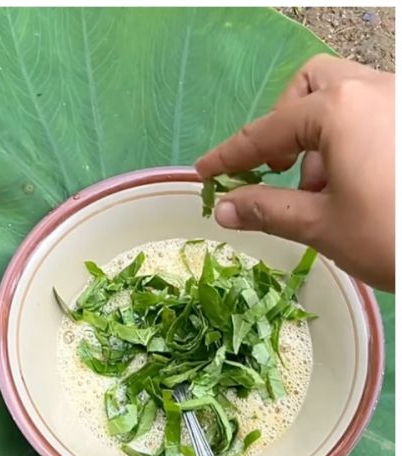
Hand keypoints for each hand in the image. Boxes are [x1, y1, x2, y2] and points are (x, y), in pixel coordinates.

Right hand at [196, 55, 393, 291]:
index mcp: (339, 110)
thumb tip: (225, 207)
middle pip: (313, 85)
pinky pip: (377, 114)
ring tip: (325, 190)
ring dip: (322, 134)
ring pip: (349, 96)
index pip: (266, 131)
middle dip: (286, 123)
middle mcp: (375, 91)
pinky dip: (354, 138)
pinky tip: (360, 185)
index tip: (205, 173)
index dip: (230, 156)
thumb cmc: (393, 236)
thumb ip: (267, 209)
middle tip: (278, 168)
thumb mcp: (322, 226)